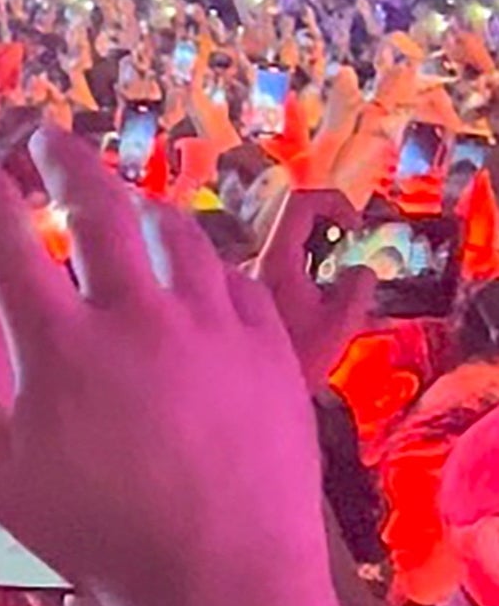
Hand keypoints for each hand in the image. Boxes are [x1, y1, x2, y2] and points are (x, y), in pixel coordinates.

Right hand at [0, 129, 327, 605]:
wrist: (224, 577)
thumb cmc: (95, 534)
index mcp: (58, 347)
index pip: (10, 245)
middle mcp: (132, 316)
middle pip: (96, 208)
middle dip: (64, 162)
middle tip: (45, 139)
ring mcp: (207, 325)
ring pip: (173, 234)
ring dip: (139, 205)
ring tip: (124, 199)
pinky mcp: (265, 345)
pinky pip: (230, 280)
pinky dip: (201, 264)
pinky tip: (192, 273)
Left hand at [254, 189, 372, 384]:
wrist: (252, 401)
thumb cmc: (295, 365)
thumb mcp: (340, 326)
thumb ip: (357, 287)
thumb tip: (360, 270)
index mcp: (274, 261)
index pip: (300, 203)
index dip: (336, 203)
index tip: (354, 229)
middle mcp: (252, 264)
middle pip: (292, 222)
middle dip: (326, 232)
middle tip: (345, 257)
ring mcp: (245, 280)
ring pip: (284, 248)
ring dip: (315, 258)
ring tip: (332, 290)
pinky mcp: (245, 298)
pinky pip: (276, 270)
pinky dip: (300, 277)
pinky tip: (313, 310)